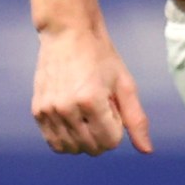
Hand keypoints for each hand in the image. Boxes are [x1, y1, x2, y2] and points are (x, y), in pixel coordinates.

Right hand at [32, 21, 151, 155]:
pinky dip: (66, 139)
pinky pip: (53, 142)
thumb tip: (147, 151)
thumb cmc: (100, 56)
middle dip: (102, 135)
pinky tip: (72, 120)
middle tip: (99, 108)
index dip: (117, 127)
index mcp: (91, 101)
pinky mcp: (38, 110)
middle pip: (92, 148)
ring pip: (72, 148)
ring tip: (85, 114)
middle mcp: (67, 108)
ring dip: (84, 139)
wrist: (67, 32)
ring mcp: (49, 110)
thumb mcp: (125, 85)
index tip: (112, 106)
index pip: (111, 142)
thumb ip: (136, 120)